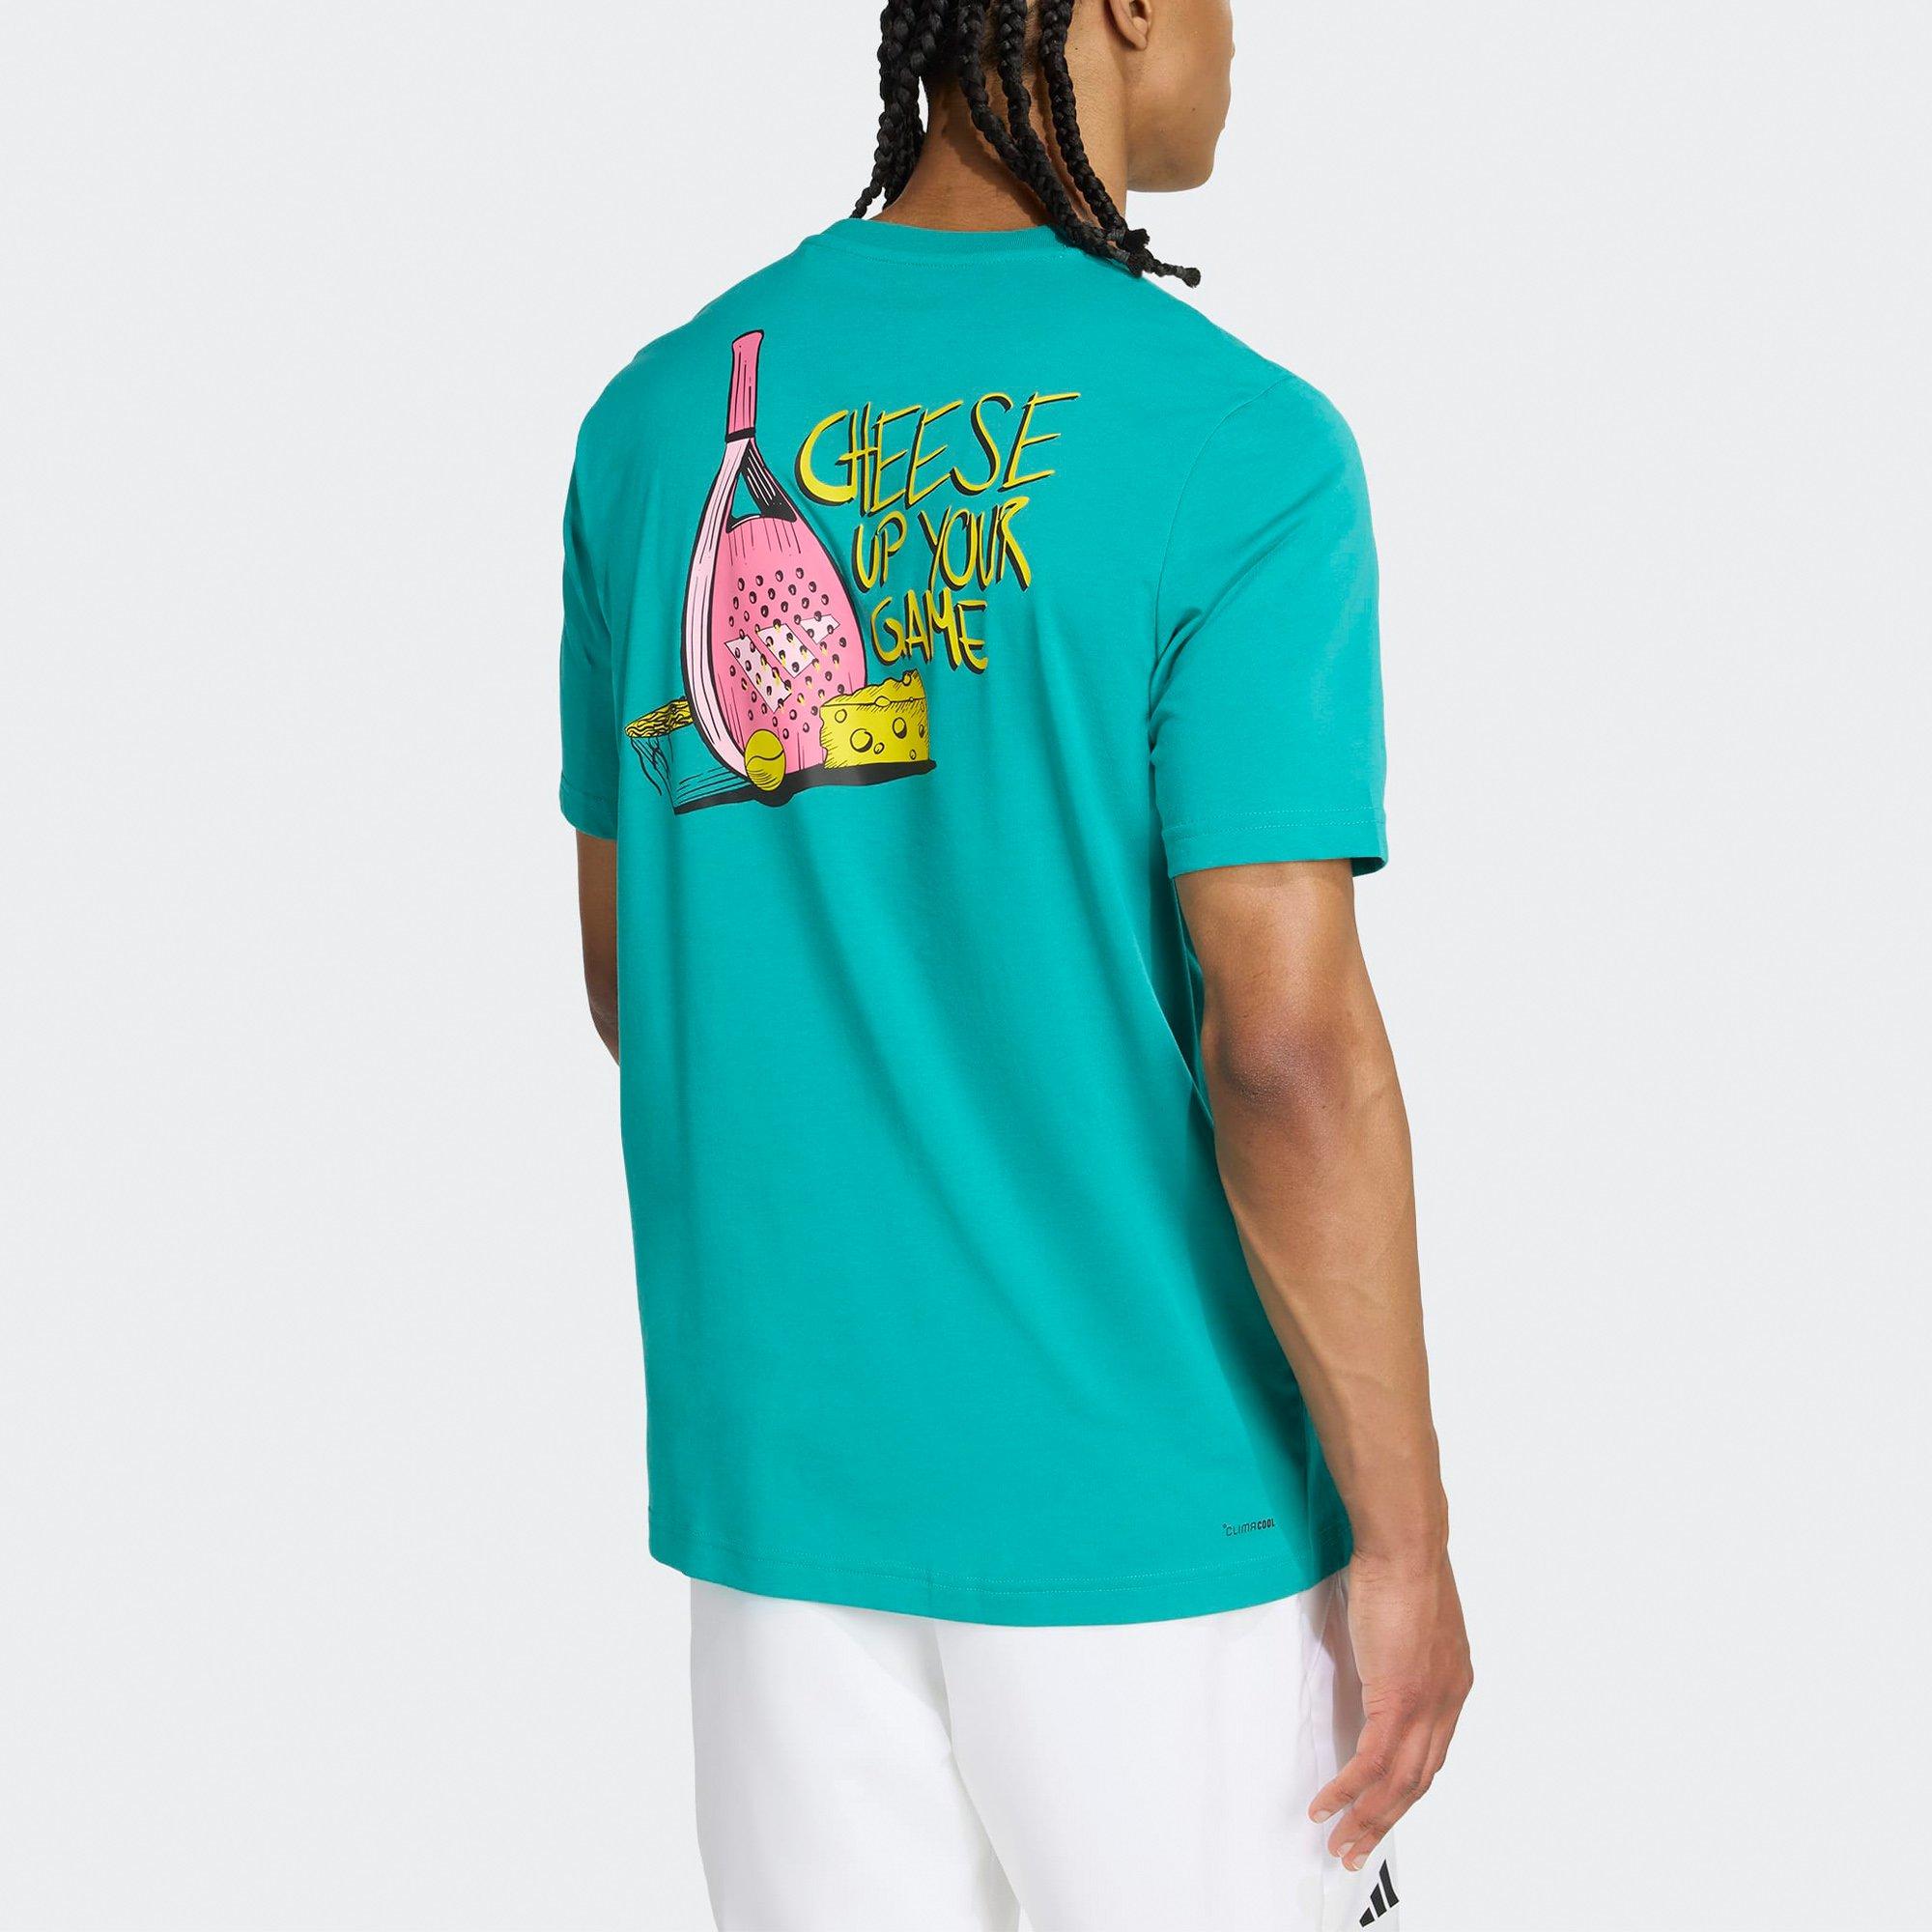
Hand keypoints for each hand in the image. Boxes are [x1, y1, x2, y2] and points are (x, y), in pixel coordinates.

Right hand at [1310, 1548, 1472, 1870]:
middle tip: (1357, 1846)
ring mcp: (1426, 1704)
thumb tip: (1368, 1666)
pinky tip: (1328, 1807)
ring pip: (1399, 1783)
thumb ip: (1391, 1653)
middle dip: (1386, 1818)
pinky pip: (1372, 1761)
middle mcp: (1447, 1701)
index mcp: (1452, 1683)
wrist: (1406, 1546)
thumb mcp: (1401, 1621)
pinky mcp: (1399, 1699)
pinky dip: (1349, 1790)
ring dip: (1367, 1818)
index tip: (1382, 1808)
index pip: (1431, 1752)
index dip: (1405, 1787)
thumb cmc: (1402, 1565)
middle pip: (1419, 1780)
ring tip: (1340, 1843)